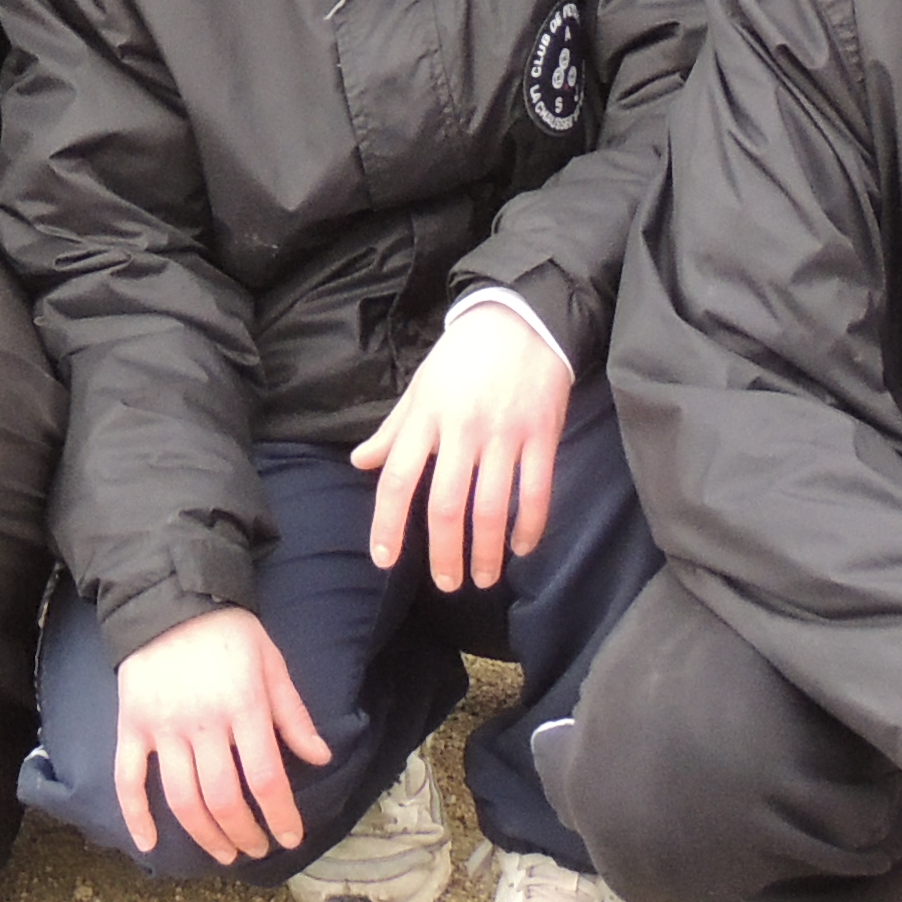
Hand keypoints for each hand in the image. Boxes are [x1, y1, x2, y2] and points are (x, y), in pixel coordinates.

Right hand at [108, 607, 330, 864]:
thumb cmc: (228, 631)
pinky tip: (149, 845)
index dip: (281, 817)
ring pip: (182, 799)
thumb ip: (293, 713)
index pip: (265, 778)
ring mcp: (162, 726)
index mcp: (243, 706)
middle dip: (244, 834)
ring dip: (205, 836)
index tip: (289, 838)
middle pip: (223, 798)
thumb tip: (320, 757)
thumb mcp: (271, 662)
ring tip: (223, 852)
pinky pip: (128, 778)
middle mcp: (202, 722)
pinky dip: (136, 816)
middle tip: (256, 849)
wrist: (168, 596)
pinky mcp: (132, 725)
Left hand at [349, 301, 571, 590]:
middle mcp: (461, 429)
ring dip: (486, 552)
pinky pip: (536, 492)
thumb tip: (359, 462)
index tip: (385, 560)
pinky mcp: (541, 435)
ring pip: (491, 508)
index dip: (387, 523)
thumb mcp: (419, 387)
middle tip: (447, 584)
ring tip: (483, 578)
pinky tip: (521, 548)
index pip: (397, 478)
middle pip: (445, 504)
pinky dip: (529, 527)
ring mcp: (504, 434)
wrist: (520, 318)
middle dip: (443, 553)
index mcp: (425, 417)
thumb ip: (392, 430)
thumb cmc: (463, 356)